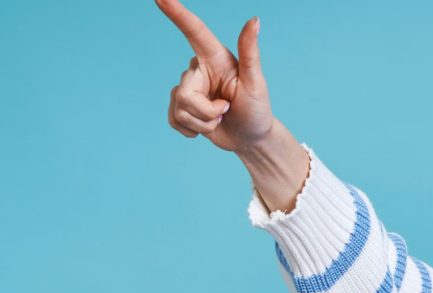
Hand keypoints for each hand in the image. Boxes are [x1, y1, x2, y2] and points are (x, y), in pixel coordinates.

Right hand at [157, 0, 274, 152]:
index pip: (194, 32)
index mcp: (215, 58)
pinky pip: (174, 120)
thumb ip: (250, 52)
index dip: (176, 13)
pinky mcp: (181, 108)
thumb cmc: (257, 109)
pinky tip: (208, 126)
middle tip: (227, 110)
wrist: (252, 139)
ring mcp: (188, 89)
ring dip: (204, 123)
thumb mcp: (256, 83)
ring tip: (221, 118)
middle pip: (184, 92)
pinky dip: (194, 130)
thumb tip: (254, 20)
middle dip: (207, 112)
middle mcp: (198, 70)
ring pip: (180, 109)